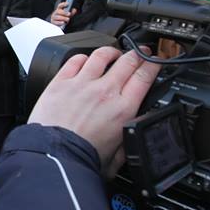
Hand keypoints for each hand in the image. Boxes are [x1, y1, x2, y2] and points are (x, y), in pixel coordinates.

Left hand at [28, 47, 160, 177]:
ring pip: (101, 55)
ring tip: (114, 53)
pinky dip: (83, 57)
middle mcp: (104, 92)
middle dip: (138, 53)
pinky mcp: (60, 83)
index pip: (144, 76)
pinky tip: (85, 60)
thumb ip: (129, 138)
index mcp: (123, 109)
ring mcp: (82, 84)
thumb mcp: (118, 155)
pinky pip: (75, 60)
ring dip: (112, 51)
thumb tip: (137, 129)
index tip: (155, 61)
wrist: (54, 156)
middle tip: (141, 52)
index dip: (153, 64)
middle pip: (128, 61)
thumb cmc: (82, 158)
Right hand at [50, 2, 75, 27]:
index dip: (63, 4)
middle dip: (64, 12)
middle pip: (58, 11)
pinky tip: (63, 23)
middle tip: (69, 14)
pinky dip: (60, 23)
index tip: (68, 3)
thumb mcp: (68, 15)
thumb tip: (74, 10)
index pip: (60, 6)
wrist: (57, 24)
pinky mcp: (53, 23)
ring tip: (68, 19)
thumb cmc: (63, 18)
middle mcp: (55, 13)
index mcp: (59, 9)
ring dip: (63, 18)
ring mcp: (54, 18)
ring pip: (57, 17)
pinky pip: (56, 22)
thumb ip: (71, 13)